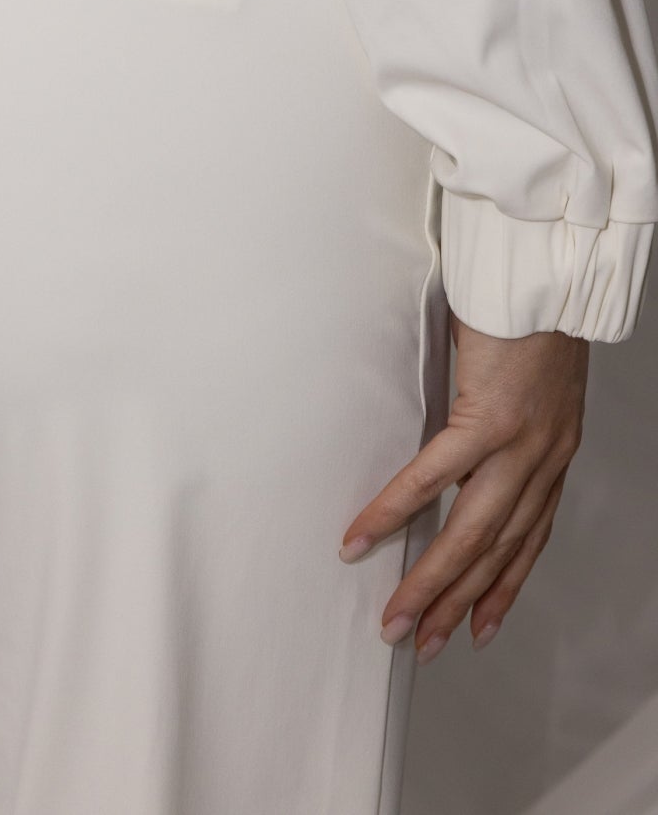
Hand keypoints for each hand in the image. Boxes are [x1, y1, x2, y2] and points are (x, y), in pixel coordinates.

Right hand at [337, 308, 588, 664]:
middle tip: (423, 642)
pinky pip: (434, 478)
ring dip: (429, 582)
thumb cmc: (530, 314)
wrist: (549, 276)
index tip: (481, 626)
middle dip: (457, 603)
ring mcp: (520, 445)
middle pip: (497, 551)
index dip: (504, 587)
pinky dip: (395, 510)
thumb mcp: (526, 382)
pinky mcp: (489, 420)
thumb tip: (458, 435)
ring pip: (470, 533)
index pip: (529, 539)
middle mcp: (544, 459)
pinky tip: (364, 534)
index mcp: (553, 453)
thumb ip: (498, 417)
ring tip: (396, 616)